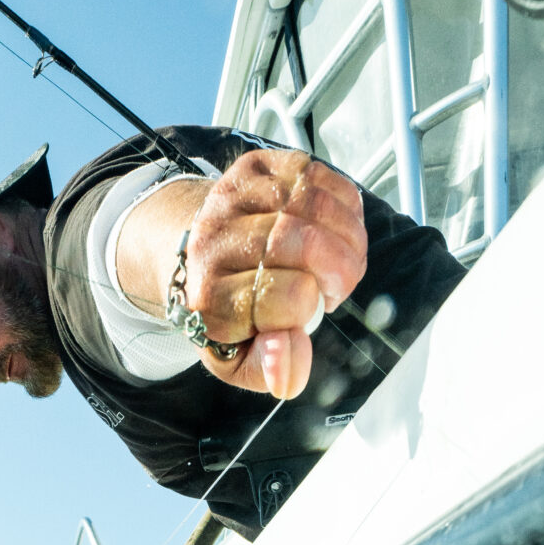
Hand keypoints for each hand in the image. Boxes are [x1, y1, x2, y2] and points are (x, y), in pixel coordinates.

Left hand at [184, 148, 366, 398]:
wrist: (194, 259)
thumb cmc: (225, 311)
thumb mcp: (238, 359)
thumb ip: (267, 372)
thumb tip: (287, 377)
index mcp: (210, 299)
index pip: (287, 295)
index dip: (313, 304)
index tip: (313, 308)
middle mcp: (214, 243)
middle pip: (302, 241)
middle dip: (340, 267)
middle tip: (339, 285)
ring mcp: (232, 198)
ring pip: (313, 203)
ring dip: (349, 234)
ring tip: (343, 259)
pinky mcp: (251, 167)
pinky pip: (315, 173)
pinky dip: (342, 201)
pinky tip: (339, 226)